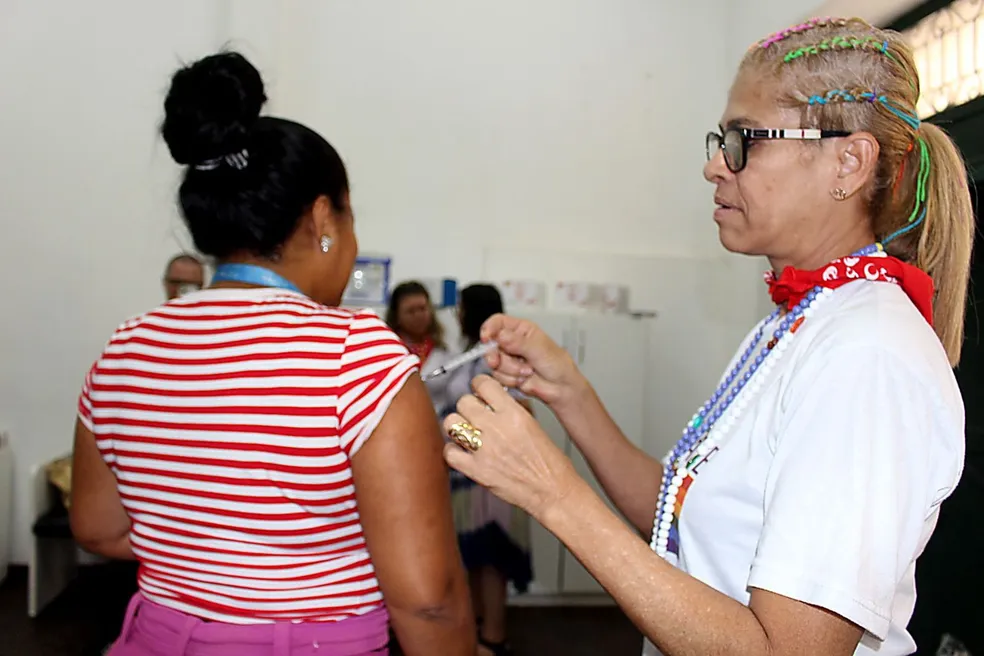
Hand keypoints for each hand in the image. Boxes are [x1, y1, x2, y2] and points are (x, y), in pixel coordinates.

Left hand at [443, 375, 578, 519]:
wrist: (552, 491)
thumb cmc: (549, 462)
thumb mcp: (534, 425)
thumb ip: (511, 411)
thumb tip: (494, 401)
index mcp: (514, 414)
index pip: (483, 385)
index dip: (479, 385)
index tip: (479, 391)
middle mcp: (496, 429)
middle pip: (463, 402)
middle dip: (468, 406)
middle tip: (474, 414)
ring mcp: (483, 450)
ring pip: (451, 423)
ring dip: (457, 426)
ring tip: (466, 432)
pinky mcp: (476, 471)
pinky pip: (449, 453)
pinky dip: (453, 451)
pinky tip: (463, 452)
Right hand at [480, 314, 584, 406]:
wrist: (561, 388)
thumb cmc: (557, 364)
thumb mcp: (539, 349)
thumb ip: (518, 342)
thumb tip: (500, 335)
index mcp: (521, 329)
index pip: (497, 322)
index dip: (488, 329)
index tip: (486, 338)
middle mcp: (512, 342)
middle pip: (490, 344)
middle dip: (495, 355)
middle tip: (497, 361)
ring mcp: (509, 359)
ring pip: (493, 362)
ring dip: (509, 370)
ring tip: (527, 371)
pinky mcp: (508, 374)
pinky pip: (498, 376)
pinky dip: (510, 379)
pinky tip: (524, 379)